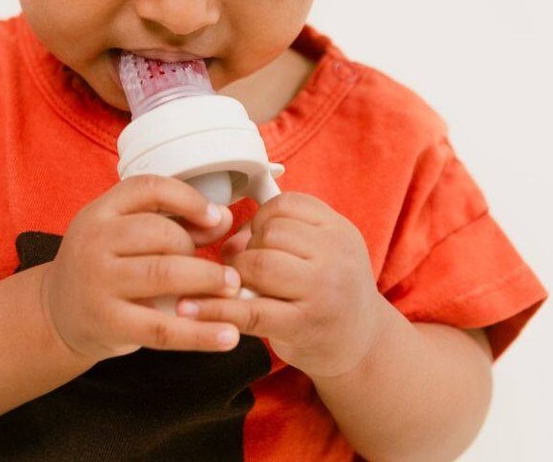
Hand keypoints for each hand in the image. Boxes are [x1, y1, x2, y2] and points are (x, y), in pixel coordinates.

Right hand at [40, 175, 242, 364]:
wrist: (57, 313)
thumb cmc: (104, 265)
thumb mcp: (126, 234)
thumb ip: (175, 223)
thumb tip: (224, 219)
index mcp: (101, 211)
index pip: (149, 188)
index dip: (189, 198)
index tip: (217, 217)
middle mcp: (94, 241)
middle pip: (160, 232)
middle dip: (196, 248)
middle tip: (218, 265)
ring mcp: (98, 282)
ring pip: (164, 274)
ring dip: (207, 281)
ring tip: (232, 288)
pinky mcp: (108, 323)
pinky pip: (162, 328)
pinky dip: (200, 334)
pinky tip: (228, 336)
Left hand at [175, 192, 383, 377]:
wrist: (363, 347)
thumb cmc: (331, 293)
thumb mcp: (324, 251)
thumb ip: (284, 233)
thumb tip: (230, 238)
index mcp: (339, 230)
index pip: (286, 205)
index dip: (261, 219)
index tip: (258, 238)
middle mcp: (336, 256)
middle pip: (271, 232)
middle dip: (249, 248)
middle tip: (248, 269)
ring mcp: (321, 291)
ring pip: (258, 264)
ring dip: (237, 274)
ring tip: (241, 287)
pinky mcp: (301, 326)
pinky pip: (250, 311)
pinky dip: (215, 310)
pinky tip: (190, 310)